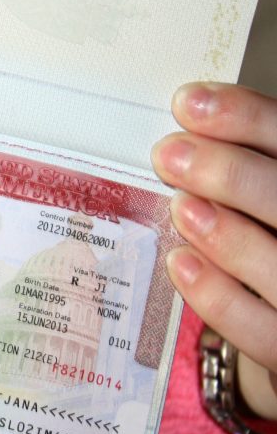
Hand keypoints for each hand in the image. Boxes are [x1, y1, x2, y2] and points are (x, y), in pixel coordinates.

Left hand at [152, 82, 276, 419]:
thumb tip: (178, 119)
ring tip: (180, 206)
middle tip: (170, 155)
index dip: (248, 119)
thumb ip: (237, 161)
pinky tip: (180, 263)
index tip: (188, 103)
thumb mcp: (254, 191)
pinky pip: (262, 330)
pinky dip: (219, 296)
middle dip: (233, 175)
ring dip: (230, 235)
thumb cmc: (263, 235)